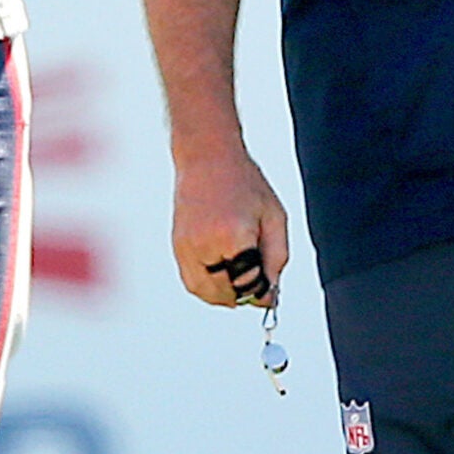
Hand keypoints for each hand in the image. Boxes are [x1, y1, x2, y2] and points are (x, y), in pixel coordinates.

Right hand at [170, 142, 290, 307]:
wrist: (208, 157)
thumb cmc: (243, 182)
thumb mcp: (274, 217)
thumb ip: (276, 258)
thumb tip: (269, 293)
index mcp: (233, 236)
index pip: (249, 285)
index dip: (263, 294)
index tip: (269, 294)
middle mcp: (205, 243)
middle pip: (226, 294)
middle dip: (244, 296)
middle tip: (257, 289)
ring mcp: (187, 245)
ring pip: (204, 292)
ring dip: (223, 296)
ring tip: (239, 283)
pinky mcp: (177, 244)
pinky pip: (190, 280)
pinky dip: (207, 287)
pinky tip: (222, 276)